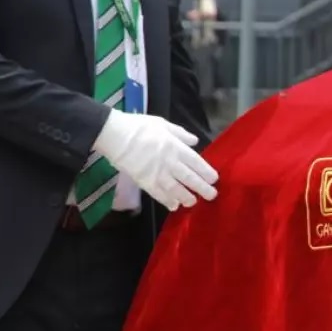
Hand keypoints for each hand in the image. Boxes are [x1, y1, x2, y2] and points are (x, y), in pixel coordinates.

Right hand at [92, 110, 217, 210]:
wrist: (116, 136)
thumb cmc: (140, 127)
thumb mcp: (163, 124)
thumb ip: (180, 134)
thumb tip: (195, 141)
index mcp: (176, 147)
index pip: (197, 163)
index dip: (207, 172)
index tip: (214, 179)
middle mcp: (171, 163)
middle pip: (190, 179)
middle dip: (203, 188)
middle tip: (212, 195)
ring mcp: (158, 174)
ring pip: (177, 190)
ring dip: (187, 197)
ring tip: (193, 202)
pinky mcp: (145, 182)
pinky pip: (159, 194)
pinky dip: (167, 201)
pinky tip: (174, 206)